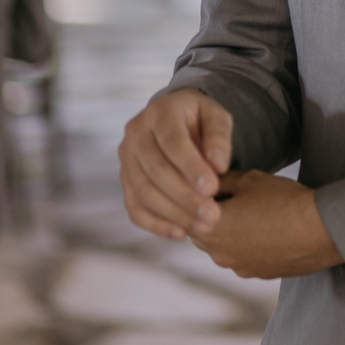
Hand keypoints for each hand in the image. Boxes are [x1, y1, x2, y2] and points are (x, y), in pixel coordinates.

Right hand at [119, 88, 233, 240]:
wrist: (177, 120)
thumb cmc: (199, 118)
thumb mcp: (216, 116)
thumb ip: (219, 137)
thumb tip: (218, 165)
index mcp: (159, 112)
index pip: (172, 142)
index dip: (191, 167)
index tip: (212, 188)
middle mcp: (135, 134)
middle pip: (156, 171)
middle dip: (185, 197)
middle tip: (213, 215)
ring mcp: (126, 159)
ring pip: (144, 193)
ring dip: (174, 214)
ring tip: (203, 226)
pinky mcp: (126, 182)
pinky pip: (135, 208)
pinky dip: (156, 224)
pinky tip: (181, 232)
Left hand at [190, 169, 343, 279]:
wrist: (319, 230)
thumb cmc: (283, 201)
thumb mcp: (248, 179)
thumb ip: (221, 181)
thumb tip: (208, 181)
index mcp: (209, 228)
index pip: (188, 212)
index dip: (199, 197)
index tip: (213, 186)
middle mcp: (217, 254)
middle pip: (203, 232)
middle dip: (213, 216)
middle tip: (235, 197)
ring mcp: (237, 267)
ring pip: (224, 246)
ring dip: (232, 232)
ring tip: (256, 213)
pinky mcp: (256, 275)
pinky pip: (243, 257)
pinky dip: (249, 245)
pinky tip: (268, 229)